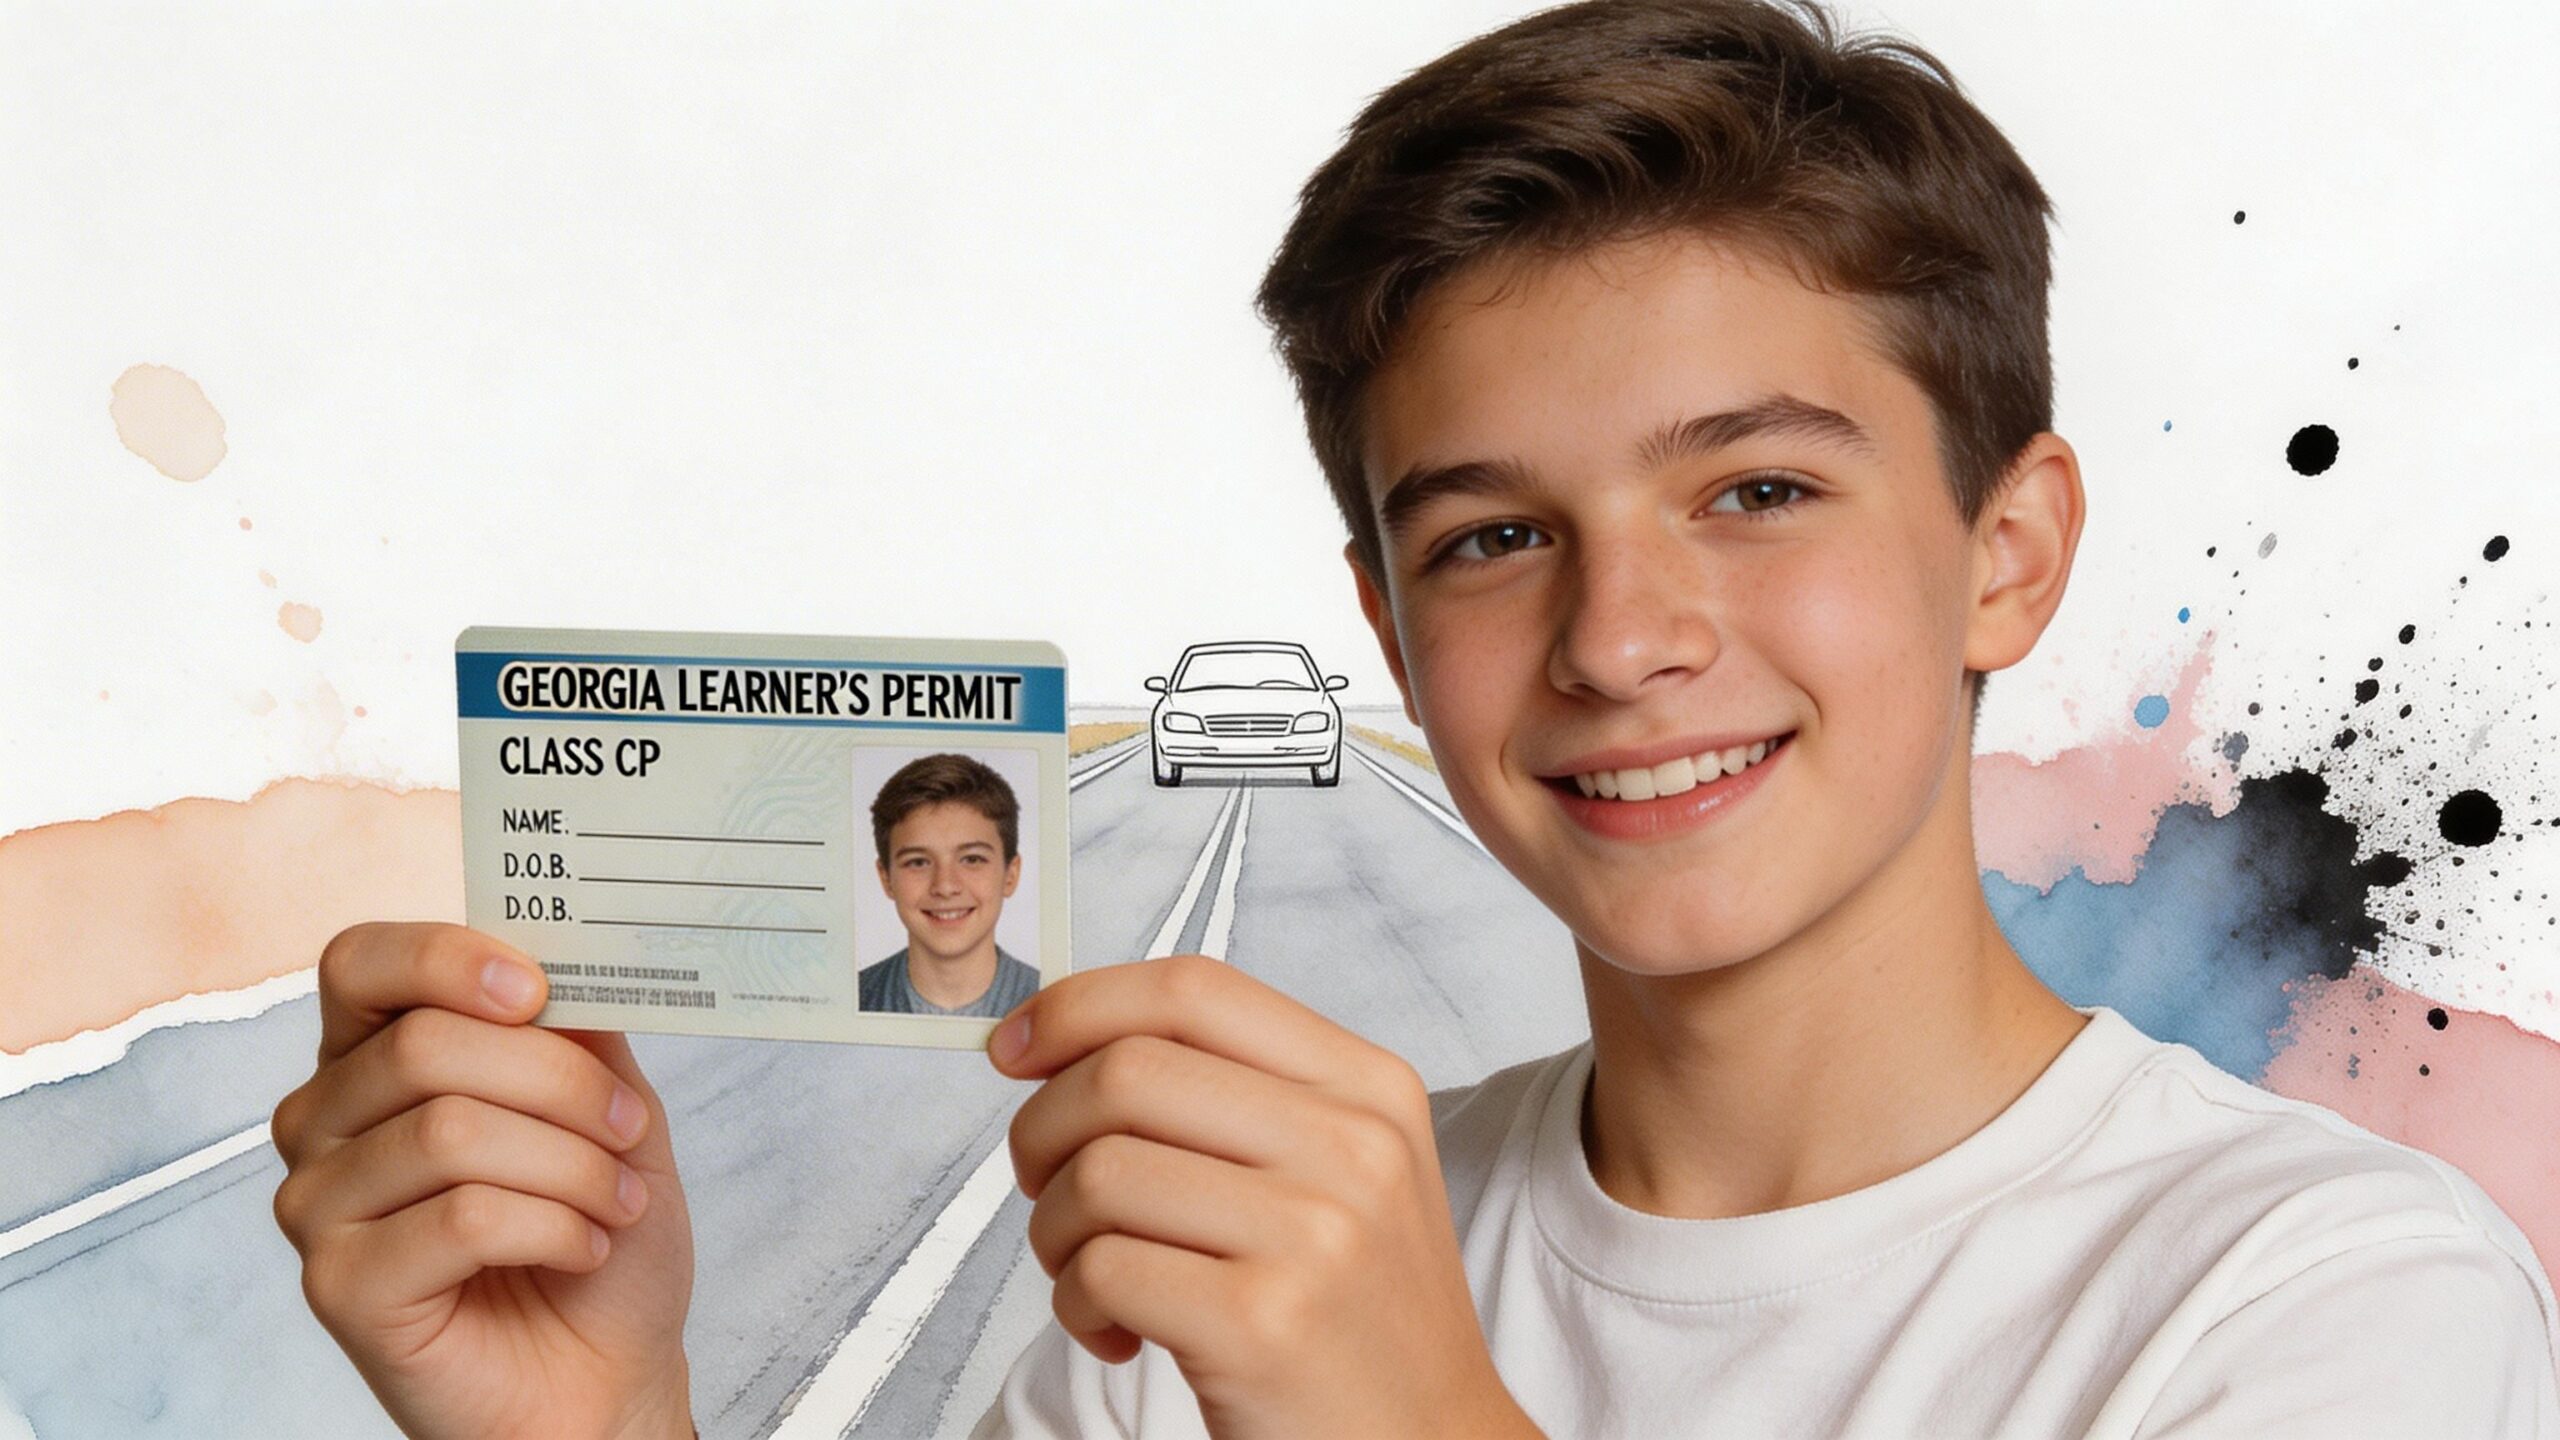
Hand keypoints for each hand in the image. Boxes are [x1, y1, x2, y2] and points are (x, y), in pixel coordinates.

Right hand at [271, 922, 697, 1439]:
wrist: (607, 1374)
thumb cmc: (597, 1238)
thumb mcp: (612, 1105)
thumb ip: (579, 1028)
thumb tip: (570, 956)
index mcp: (372, 1056)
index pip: (360, 964)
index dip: (446, 959)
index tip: (539, 991)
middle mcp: (322, 1122)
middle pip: (424, 1046)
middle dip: (562, 1085)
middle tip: (627, 1130)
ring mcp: (317, 1206)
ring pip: (450, 1132)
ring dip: (571, 1166)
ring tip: (614, 1202)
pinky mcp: (337, 1286)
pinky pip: (460, 1218)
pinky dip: (553, 1227)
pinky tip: (579, 1249)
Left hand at [990, 955, 1538, 1439]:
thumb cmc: (1355, 1313)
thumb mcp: (1343, 1170)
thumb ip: (1233, 1093)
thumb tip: (1060, 1037)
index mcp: (1366, 1086)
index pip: (1193, 988)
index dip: (1081, 1005)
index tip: (1016, 1048)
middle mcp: (1352, 1144)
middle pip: (1127, 1070)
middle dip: (1042, 1128)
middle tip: (1045, 1187)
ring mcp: (1314, 1234)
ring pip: (1099, 1171)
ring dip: (1055, 1230)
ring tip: (1093, 1273)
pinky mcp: (1263, 1325)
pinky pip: (1103, 1269)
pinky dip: (1076, 1302)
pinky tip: (1117, 1332)